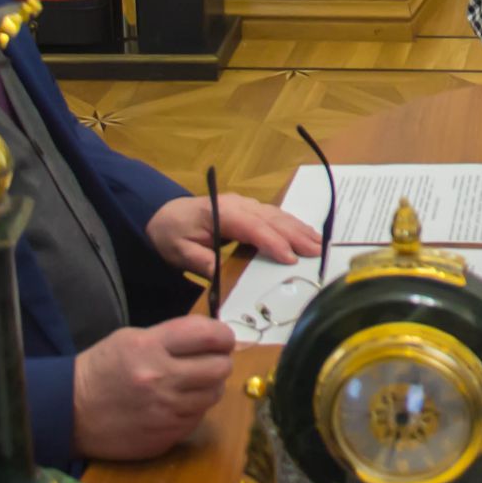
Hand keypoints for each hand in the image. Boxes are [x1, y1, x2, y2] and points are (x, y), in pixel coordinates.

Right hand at [72, 315, 234, 459]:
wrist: (70, 411)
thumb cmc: (102, 368)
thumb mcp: (132, 338)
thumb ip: (173, 337)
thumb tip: (213, 338)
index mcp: (150, 348)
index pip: (207, 336)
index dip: (223, 334)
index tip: (223, 337)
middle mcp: (160, 380)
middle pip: (219, 368)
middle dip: (221, 360)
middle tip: (213, 359)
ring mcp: (164, 412)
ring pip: (213, 395)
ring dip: (209, 385)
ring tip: (194, 381)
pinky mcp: (164, 437)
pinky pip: (197, 418)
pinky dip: (194, 408)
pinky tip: (178, 402)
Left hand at [146, 193, 322, 277]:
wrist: (163, 214)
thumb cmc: (172, 234)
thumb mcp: (181, 253)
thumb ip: (204, 264)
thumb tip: (226, 279)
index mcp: (220, 212)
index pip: (251, 226)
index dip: (272, 242)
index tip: (290, 259)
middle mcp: (237, 204)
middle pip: (271, 218)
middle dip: (295, 235)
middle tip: (316, 252)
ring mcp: (245, 204)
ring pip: (277, 214)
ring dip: (299, 229)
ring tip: (318, 244)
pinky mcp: (249, 209)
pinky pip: (274, 215)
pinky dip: (292, 225)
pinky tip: (306, 234)